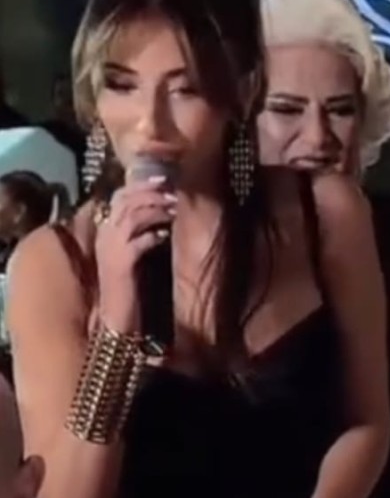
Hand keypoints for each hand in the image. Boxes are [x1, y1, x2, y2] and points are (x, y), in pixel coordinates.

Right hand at [93, 177, 176, 333]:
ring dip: (155, 209)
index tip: (165, 178)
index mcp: (108, 230)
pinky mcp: (121, 265)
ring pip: (131, 216)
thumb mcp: (135, 251)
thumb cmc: (131, 285)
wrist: (117, 319)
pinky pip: (137, 241)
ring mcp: (111, 249)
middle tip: (173, 190)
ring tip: (175, 208)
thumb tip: (167, 209)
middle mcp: (106, 235)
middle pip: (125, 200)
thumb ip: (144, 229)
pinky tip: (165, 235)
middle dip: (151, 191)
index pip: (121, 196)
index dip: (142, 184)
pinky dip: (153, 235)